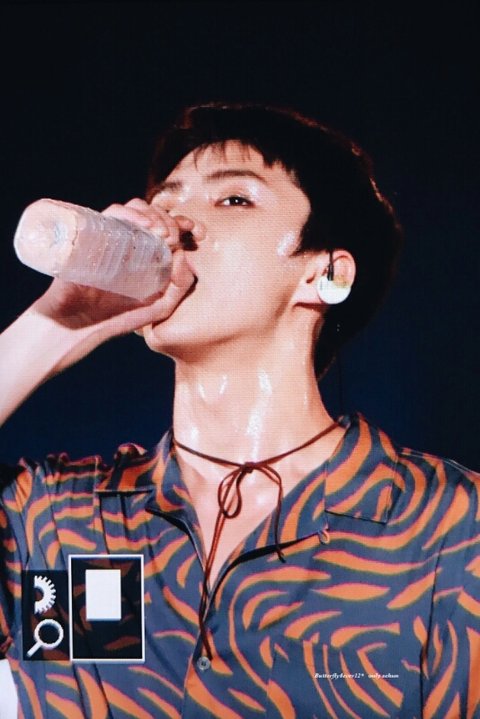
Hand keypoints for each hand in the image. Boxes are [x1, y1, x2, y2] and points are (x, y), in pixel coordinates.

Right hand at [31, 198, 203, 345]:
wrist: (78, 327)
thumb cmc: (116, 318)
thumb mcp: (159, 307)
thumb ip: (179, 286)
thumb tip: (184, 253)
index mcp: (145, 253)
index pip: (165, 227)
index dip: (183, 224)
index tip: (197, 232)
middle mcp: (128, 241)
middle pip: (152, 214)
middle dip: (169, 219)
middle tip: (175, 237)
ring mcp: (109, 237)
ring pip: (132, 208)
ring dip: (151, 214)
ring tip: (161, 232)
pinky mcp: (92, 237)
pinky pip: (110, 215)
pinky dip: (129, 214)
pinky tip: (145, 228)